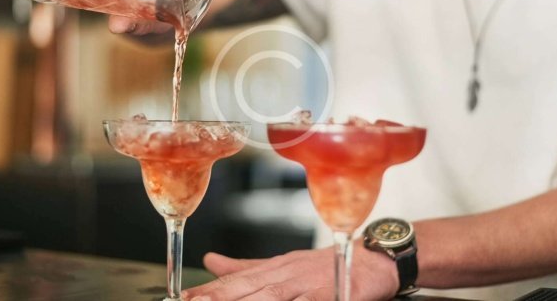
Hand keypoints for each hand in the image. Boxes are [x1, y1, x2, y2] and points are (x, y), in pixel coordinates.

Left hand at [183, 244, 398, 299]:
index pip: (237, 280)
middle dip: (221, 296)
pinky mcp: (333, 295)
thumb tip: (211, 260)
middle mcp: (289, 274)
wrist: (373, 260)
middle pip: (251, 288)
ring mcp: (310, 285)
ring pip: (275, 295)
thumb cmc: (325, 267)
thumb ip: (247, 267)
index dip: (210, 289)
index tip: (183, 298)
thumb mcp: (283, 265)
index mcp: (275, 268)